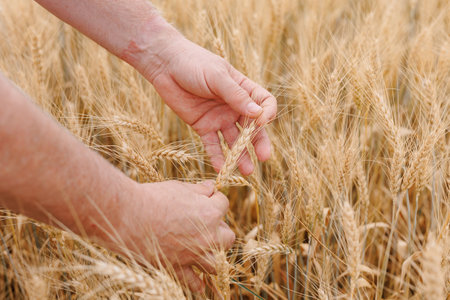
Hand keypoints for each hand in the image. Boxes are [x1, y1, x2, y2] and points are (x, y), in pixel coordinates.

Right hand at [105, 180, 234, 291]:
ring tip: (205, 250)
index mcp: (210, 212)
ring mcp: (194, 254)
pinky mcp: (178, 268)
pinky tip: (199, 283)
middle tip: (207, 225)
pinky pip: (194, 282)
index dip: (215, 200)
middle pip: (228, 237)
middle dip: (220, 230)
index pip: (223, 204)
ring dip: (214, 256)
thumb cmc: (154, 197)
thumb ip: (199, 189)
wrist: (129, 216)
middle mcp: (208, 236)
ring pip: (217, 263)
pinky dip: (197, 283)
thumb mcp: (179, 187)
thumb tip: (211, 187)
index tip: (207, 198)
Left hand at [144, 36, 276, 174]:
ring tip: (246, 170)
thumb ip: (236, 95)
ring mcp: (219, 117)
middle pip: (252, 127)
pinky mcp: (203, 126)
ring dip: (240, 155)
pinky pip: (213, 144)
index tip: (262, 122)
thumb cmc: (194, 63)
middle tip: (263, 157)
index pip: (264, 104)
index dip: (267, 114)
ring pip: (234, 140)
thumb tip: (258, 114)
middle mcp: (234, 106)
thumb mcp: (216, 76)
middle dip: (259, 142)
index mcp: (243, 89)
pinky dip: (217, 157)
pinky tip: (222, 168)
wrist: (165, 65)